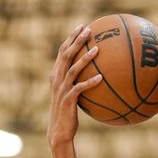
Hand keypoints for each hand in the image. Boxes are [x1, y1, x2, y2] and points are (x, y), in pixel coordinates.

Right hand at [47, 24, 101, 147]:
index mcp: (56, 75)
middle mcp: (57, 79)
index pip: (62, 51)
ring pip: (73, 69)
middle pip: (66, 55)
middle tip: (88, 30)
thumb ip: (79, 82)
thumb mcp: (73, 95)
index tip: (81, 26)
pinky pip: (80, 89)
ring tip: (97, 49)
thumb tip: (98, 74)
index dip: (71, 38)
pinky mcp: (67, 100)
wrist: (58, 131)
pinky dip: (90, 82)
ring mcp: (61, 89)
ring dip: (85, 58)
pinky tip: (101, 78)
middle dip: (76, 41)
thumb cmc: (68, 113)